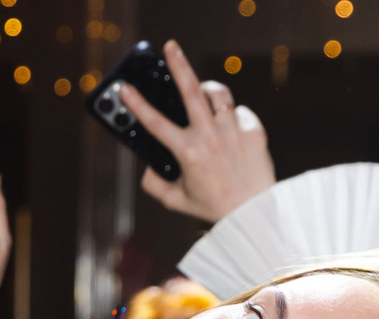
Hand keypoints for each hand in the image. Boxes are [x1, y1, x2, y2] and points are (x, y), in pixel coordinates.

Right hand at [119, 40, 275, 222]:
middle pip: (191, 92)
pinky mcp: (253, 130)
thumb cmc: (213, 207)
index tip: (125, 88)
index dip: (136, 104)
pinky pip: (239, 110)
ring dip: (208, 89)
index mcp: (188, 153)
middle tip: (171, 47)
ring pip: (218, 94)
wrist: (254, 212)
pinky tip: (228, 128)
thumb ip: (155, 184)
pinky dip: (231, 116)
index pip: (156, 123)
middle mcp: (210, 137)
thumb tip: (146, 167)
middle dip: (179, 65)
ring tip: (203, 91)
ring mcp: (234, 131)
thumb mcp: (177, 201)